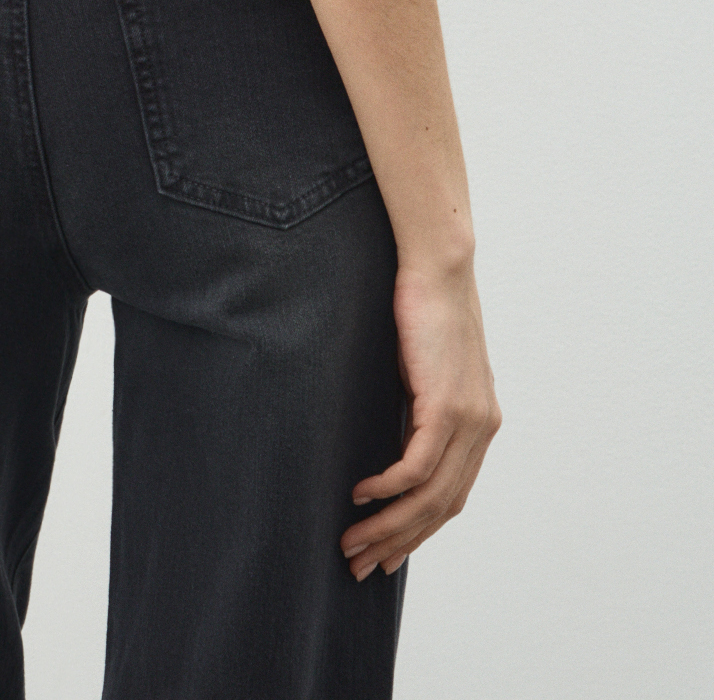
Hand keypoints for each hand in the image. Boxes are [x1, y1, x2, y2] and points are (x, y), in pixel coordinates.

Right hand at [341, 258, 501, 580]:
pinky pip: (417, 466)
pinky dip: (388, 489)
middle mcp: (481, 430)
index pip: (450, 498)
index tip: (385, 555)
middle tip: (359, 564)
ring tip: (351, 541)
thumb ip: (418, 406)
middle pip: (441, 508)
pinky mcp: (446, 405)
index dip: (417, 532)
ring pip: (429, 496)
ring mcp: (468, 420)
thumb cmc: (423, 309)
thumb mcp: (423, 369)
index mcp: (479, 425)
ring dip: (388, 526)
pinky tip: (360, 496)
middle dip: (398, 543)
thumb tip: (390, 437)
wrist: (439, 267)